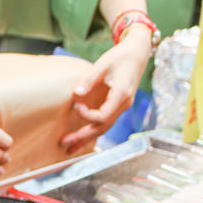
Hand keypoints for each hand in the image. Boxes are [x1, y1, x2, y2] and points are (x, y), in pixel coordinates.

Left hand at [60, 27, 151, 153]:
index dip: (87, 115)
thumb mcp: (103, 64)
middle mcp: (123, 104)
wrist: (137, 53)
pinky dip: (93, 132)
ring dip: (86, 139)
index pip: (103, 116)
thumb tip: (76, 94)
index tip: (76, 106)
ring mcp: (122, 107)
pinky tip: (81, 139)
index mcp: (121, 95)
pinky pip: (105, 123)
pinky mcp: (118, 106)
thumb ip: (89, 80)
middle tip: (64, 143)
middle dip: (82, 137)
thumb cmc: (120, 56)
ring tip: (69, 149)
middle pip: (102, 127)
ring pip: (104, 128)